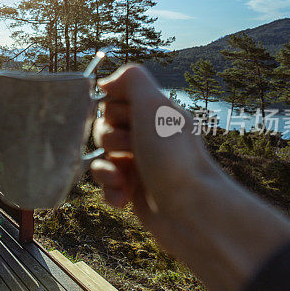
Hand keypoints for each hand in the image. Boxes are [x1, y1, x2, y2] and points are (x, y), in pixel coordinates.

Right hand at [90, 65, 289, 290]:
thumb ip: (131, 79)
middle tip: (132, 150)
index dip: (113, 111)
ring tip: (125, 179)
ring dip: (106, 168)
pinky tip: (124, 198)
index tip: (128, 120)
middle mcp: (147, 135)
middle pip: (102, 128)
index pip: (113, 101)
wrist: (189, 210)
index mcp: (154, 113)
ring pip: (100, 156)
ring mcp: (140, 163)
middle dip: (109, 140)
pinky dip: (111, 190)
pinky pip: (106, 184)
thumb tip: (105, 81)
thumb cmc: (172, 156)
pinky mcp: (133, 190)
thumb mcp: (154, 105)